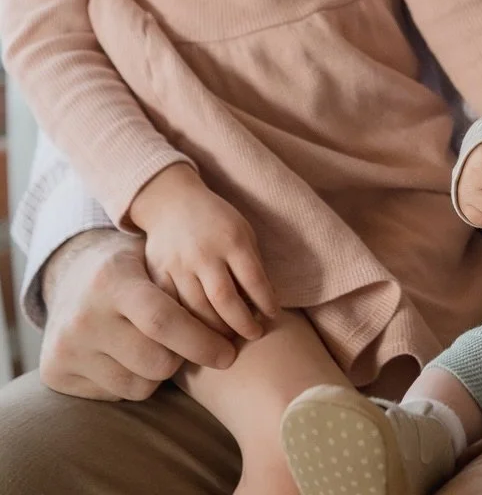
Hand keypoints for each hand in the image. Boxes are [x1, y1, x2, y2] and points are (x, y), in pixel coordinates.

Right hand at [37, 228, 239, 399]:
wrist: (71, 277)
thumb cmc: (134, 268)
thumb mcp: (154, 258)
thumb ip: (186, 281)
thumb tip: (254, 304)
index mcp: (113, 281)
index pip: (164, 321)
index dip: (202, 340)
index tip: (231, 352)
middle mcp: (84, 317)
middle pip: (156, 360)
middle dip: (188, 359)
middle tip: (203, 350)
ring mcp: (67, 348)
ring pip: (140, 383)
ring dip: (163, 372)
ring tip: (163, 347)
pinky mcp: (56, 374)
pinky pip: (117, 394)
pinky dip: (136, 381)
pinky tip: (134, 357)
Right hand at [129, 165, 277, 340]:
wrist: (173, 204)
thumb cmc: (217, 221)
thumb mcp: (243, 232)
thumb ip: (251, 264)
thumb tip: (263, 303)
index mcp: (233, 240)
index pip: (254, 279)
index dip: (265, 302)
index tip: (272, 317)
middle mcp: (205, 254)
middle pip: (224, 299)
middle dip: (241, 324)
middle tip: (252, 336)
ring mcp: (179, 265)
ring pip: (196, 309)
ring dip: (214, 331)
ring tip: (228, 341)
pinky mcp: (158, 275)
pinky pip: (171, 307)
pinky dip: (185, 325)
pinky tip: (196, 336)